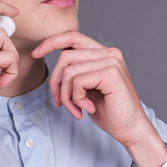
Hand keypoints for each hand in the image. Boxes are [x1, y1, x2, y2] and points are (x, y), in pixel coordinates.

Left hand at [31, 31, 153, 147]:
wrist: (131, 129)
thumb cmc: (110, 111)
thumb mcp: (88, 88)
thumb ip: (76, 73)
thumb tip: (55, 67)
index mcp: (104, 53)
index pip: (72, 36)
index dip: (51, 42)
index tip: (35, 53)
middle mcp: (109, 53)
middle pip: (66, 56)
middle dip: (55, 82)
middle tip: (59, 103)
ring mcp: (111, 61)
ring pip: (69, 71)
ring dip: (66, 95)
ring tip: (75, 109)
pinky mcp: (111, 73)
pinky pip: (77, 81)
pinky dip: (76, 99)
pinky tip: (88, 108)